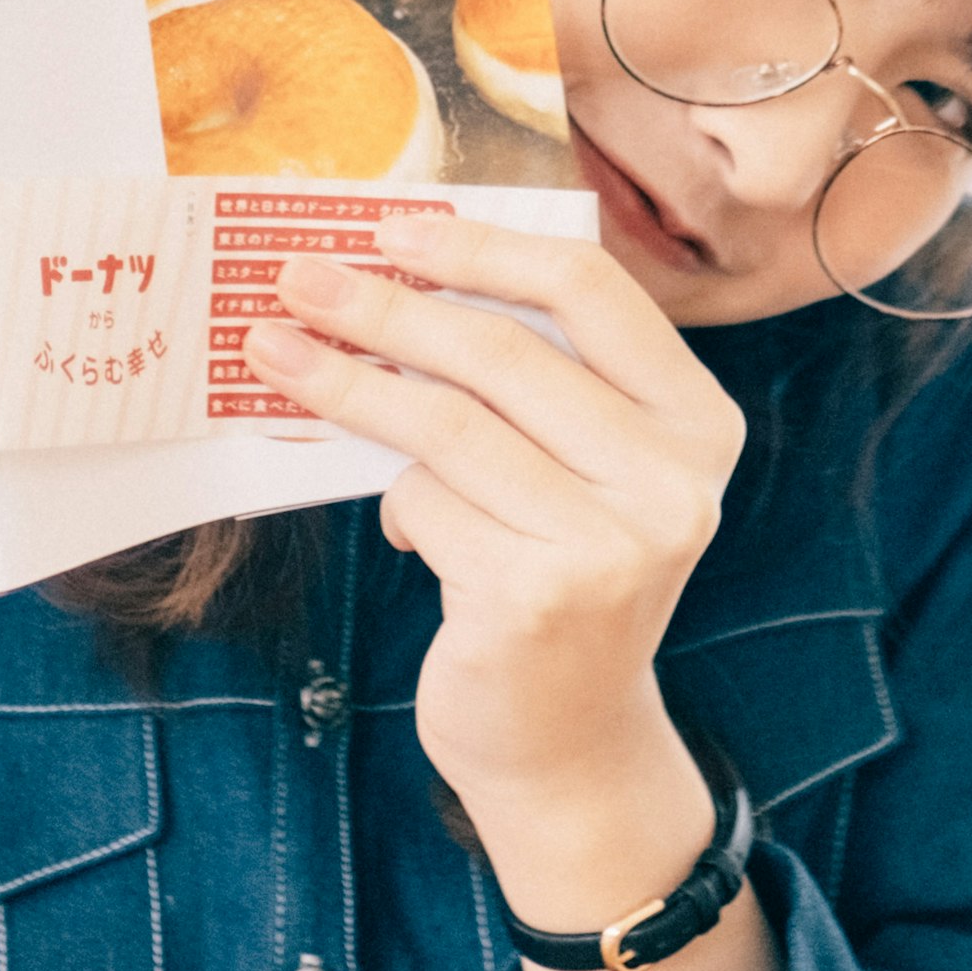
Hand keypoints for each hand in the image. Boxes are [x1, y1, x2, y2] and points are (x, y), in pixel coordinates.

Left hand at [240, 214, 747, 895]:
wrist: (569, 743)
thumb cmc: (557, 576)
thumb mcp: (580, 469)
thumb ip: (531, 381)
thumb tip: (390, 272)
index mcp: (696, 422)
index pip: (589, 291)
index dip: (482, 248)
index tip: (389, 227)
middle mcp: (671, 481)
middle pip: (502, 353)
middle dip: (383, 307)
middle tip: (297, 278)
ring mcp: (612, 545)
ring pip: (447, 424)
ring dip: (347, 385)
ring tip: (275, 353)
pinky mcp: (537, 599)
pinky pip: (426, 503)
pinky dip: (398, 503)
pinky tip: (408, 528)